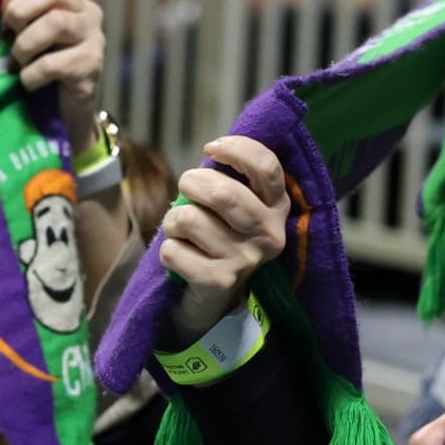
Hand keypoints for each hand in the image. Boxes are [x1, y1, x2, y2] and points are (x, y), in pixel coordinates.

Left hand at [0, 0, 106, 154]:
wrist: (59, 117)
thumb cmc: (33, 71)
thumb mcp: (18, 37)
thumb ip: (8, 18)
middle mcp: (83, 8)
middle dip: (18, 12)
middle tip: (6, 38)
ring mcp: (93, 35)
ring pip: (55, 22)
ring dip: (25, 46)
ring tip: (16, 64)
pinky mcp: (92, 64)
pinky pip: (55, 62)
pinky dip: (32, 75)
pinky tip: (28, 84)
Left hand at [161, 136, 289, 343]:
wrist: (215, 296)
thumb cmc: (221, 235)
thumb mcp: (237, 204)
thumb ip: (231, 177)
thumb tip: (214, 151)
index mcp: (277, 207)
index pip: (267, 167)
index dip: (236, 149)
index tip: (211, 149)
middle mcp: (269, 234)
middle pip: (221, 193)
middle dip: (191, 182)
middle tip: (186, 189)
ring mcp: (245, 260)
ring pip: (189, 219)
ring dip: (173, 220)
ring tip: (181, 230)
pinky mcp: (219, 281)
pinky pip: (173, 250)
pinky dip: (167, 249)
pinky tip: (182, 256)